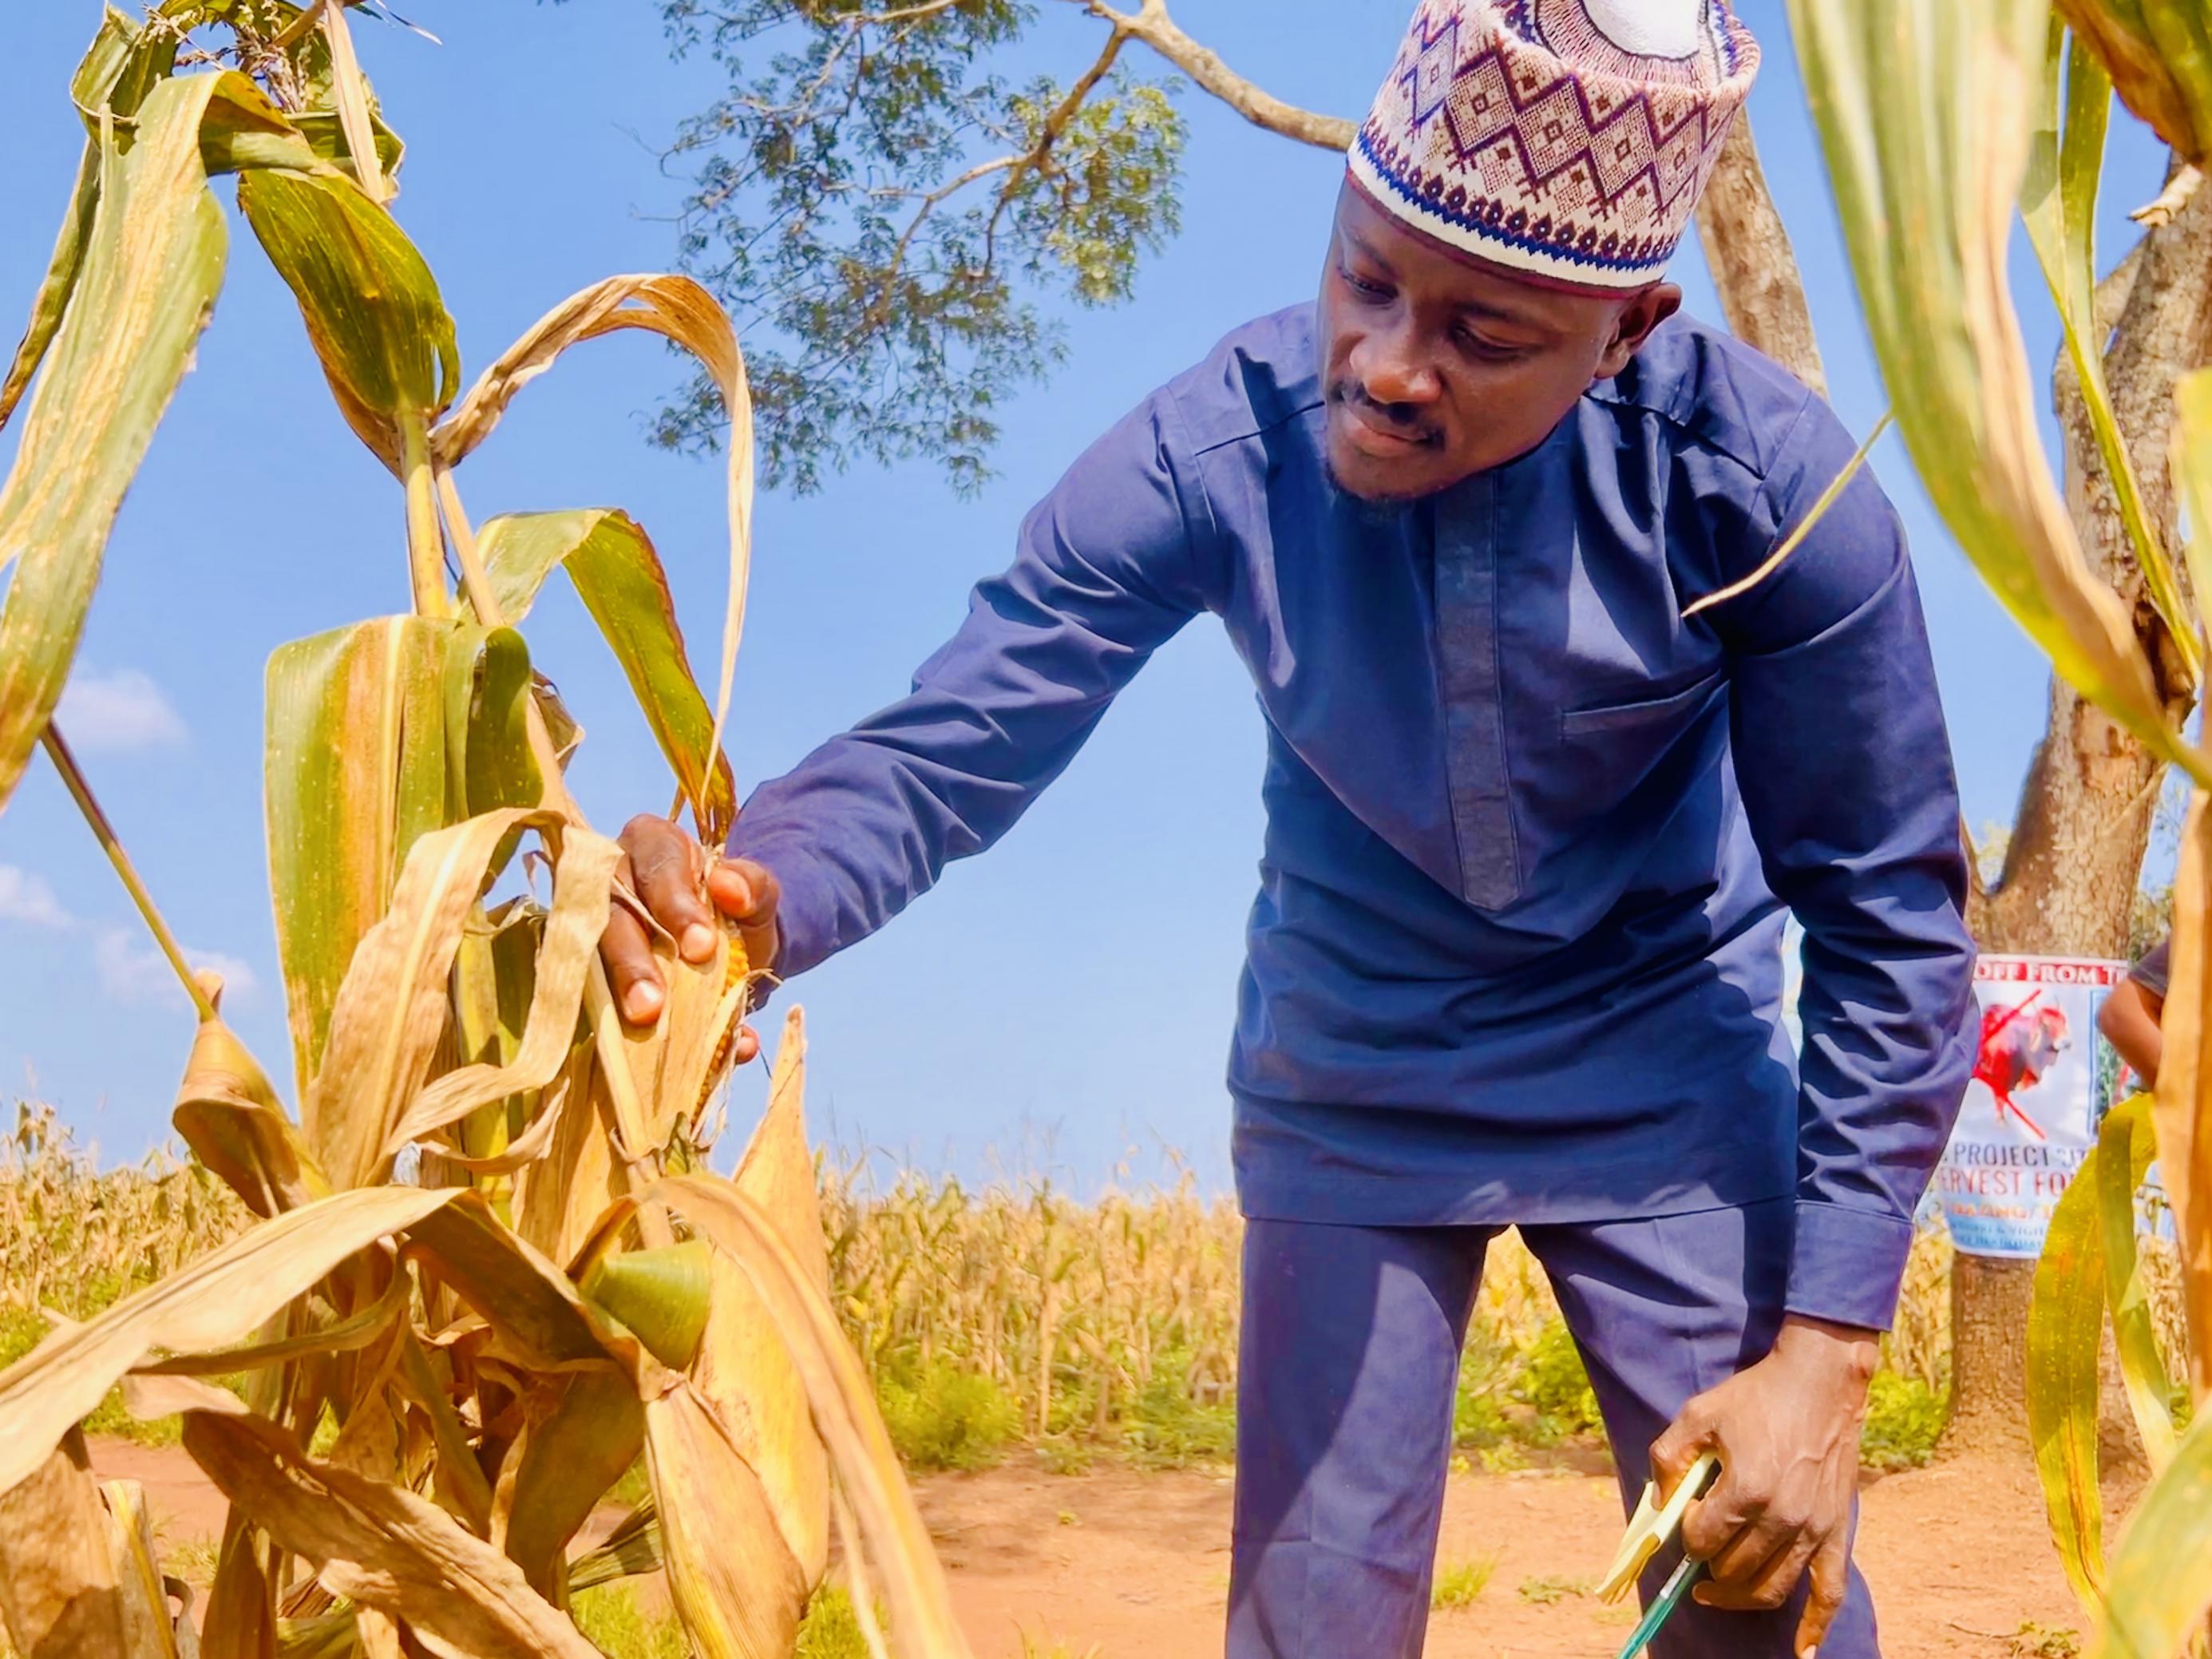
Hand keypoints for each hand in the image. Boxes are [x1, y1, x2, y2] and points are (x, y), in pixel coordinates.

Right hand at [602, 814, 780, 1059]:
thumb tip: (728, 887)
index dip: (674, 907)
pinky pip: (597, 1000)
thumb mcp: (758, 894)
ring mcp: (594, 926)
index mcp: (651, 843)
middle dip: (630, 964)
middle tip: (651, 1007)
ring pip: (591, 959)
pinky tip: (676, 1053)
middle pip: (611, 917)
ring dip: (614, 998)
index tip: (702, 948)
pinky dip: (628, 1030)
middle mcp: (611, 878)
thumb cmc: (737, 907)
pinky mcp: (588, 970)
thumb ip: (753, 885)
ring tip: (641, 1030)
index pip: (656, 867)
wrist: (736, 945)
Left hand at [1649, 1314, 1877, 1657]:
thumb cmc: (1756, 1396)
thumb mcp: (1698, 1413)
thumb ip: (1668, 1456)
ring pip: (1771, 1588)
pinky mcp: (1836, 1530)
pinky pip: (1829, 1590)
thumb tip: (1659, 1500)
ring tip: (1714, 1591)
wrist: (1820, 1381)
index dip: (1688, 1534)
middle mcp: (1783, 1517)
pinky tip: (1801, 1652)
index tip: (1689, 1516)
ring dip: (1739, 1596)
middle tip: (1700, 1547)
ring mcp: (1813, 1528)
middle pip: (1734, 1568)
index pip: (1703, 1540)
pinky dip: (1816, 1626)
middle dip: (1709, 1562)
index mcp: (1747, 1489)